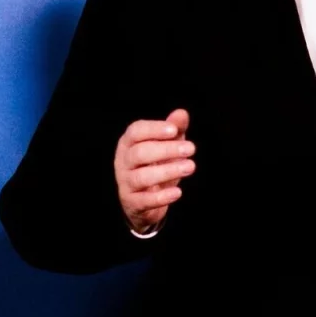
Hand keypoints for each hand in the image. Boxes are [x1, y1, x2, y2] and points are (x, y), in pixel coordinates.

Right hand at [114, 109, 194, 233]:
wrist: (144, 200)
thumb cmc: (155, 165)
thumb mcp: (166, 145)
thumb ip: (174, 129)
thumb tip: (182, 114)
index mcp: (129, 143)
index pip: (135, 131)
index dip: (154, 129)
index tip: (174, 130)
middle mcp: (123, 162)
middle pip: (140, 153)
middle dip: (166, 150)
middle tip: (191, 149)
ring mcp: (125, 183)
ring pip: (141, 177)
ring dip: (168, 171)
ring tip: (190, 166)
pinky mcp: (132, 202)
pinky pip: (144, 200)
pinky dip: (161, 197)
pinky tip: (178, 192)